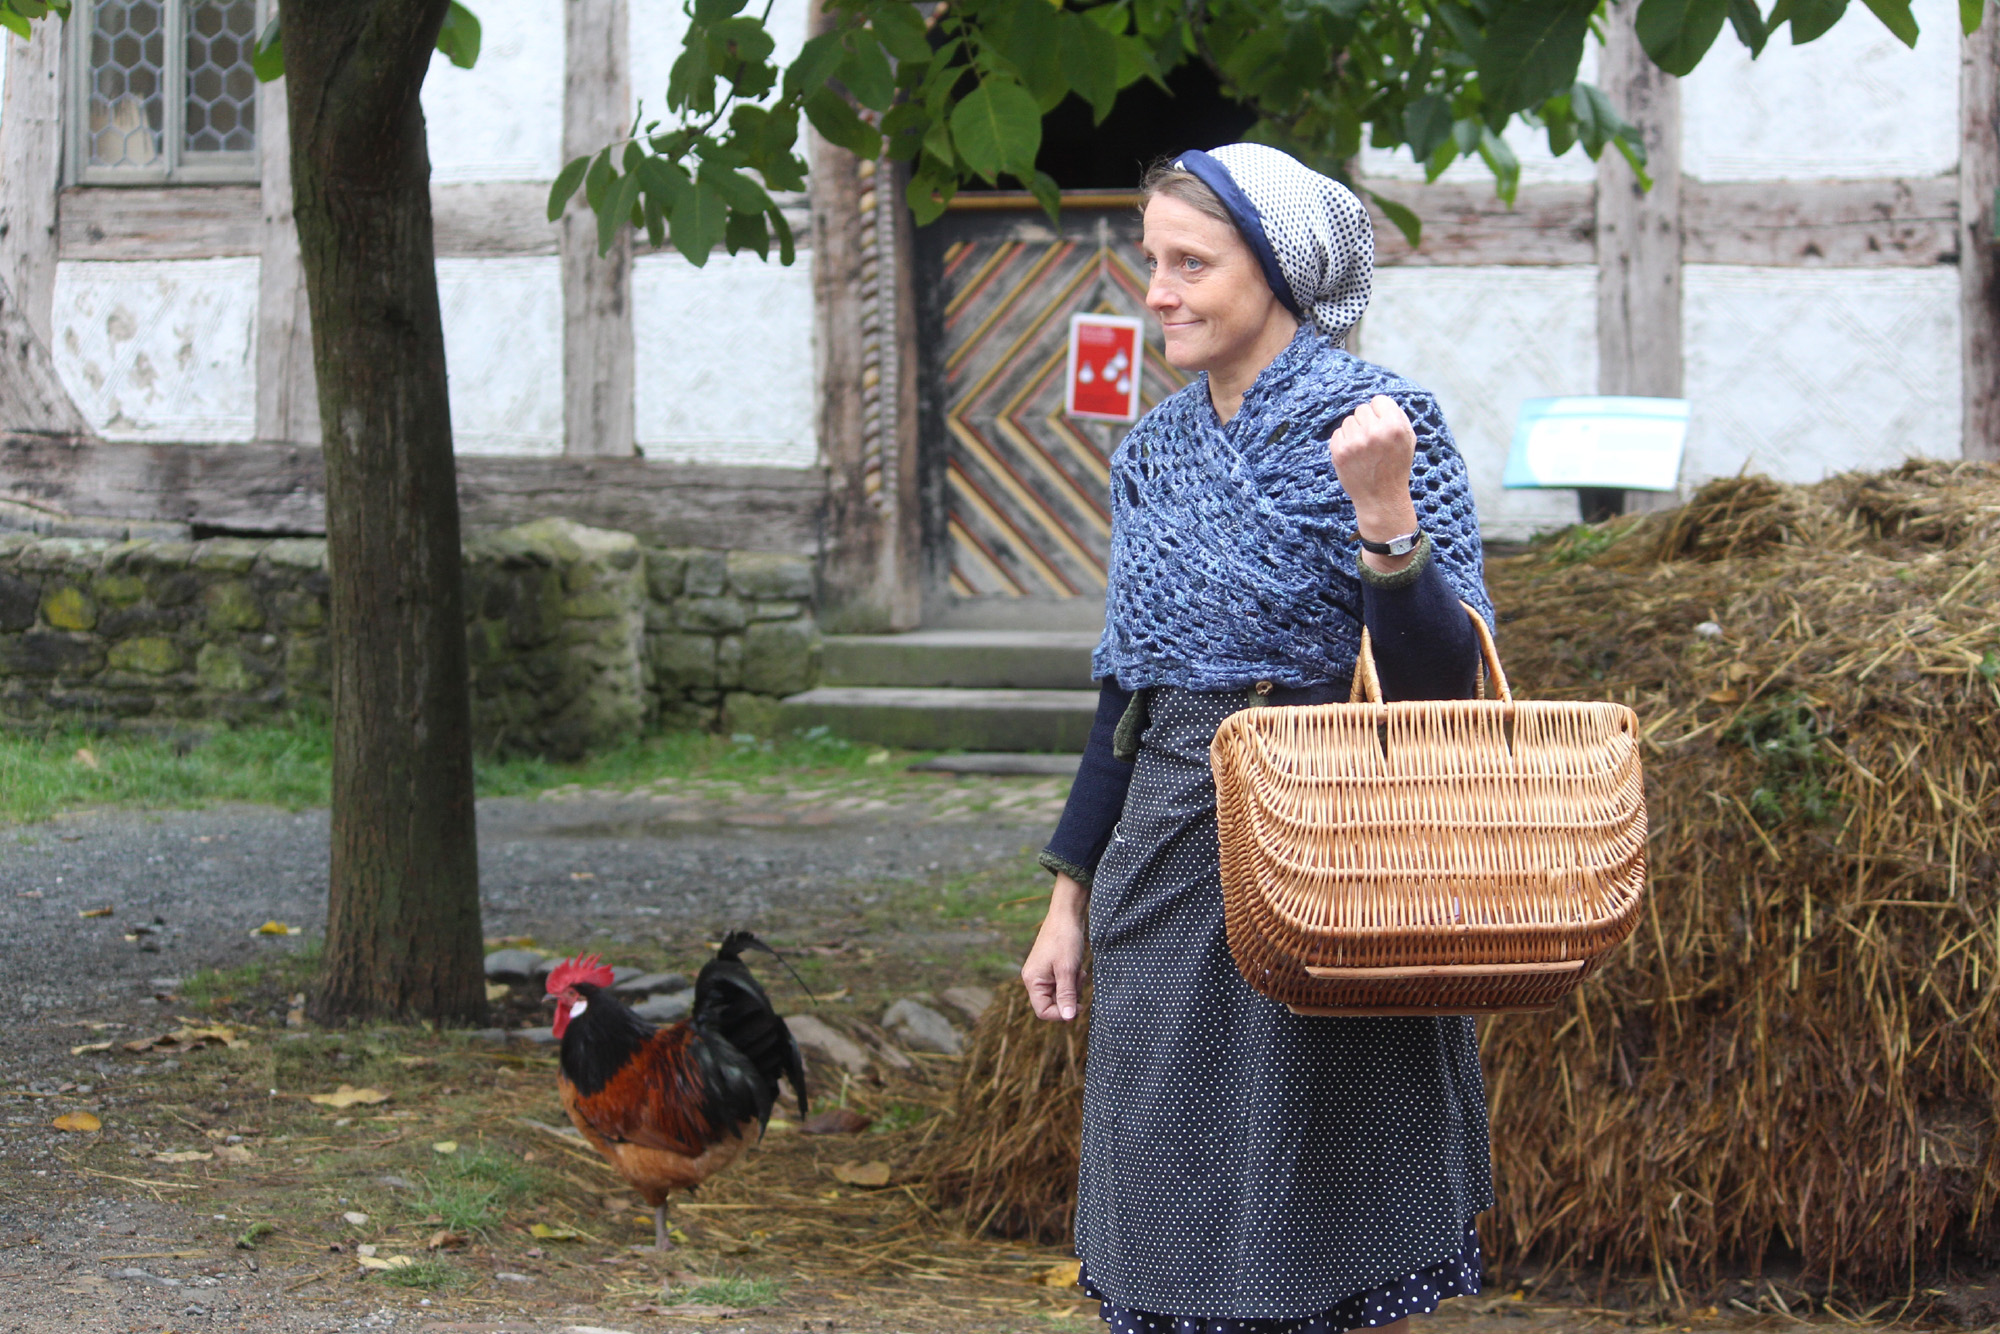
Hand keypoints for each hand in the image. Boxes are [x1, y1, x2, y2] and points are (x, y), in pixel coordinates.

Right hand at [1021, 873, 1087, 1021]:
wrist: (1066, 915)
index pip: (1043, 1011)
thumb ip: (1067, 995)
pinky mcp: (1050, 968)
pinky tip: (1077, 968)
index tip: (1079, 1005)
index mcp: (1033, 980)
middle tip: (1079, 979)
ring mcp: (1041, 973)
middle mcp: (1033, 979)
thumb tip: (1069, 1018)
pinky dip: (1071, 980)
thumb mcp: (1068, 970)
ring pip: (1058, 994)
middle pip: (1052, 1004)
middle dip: (1069, 997)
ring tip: (1078, 971)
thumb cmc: (1065, 939)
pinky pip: (1061, 984)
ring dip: (1072, 988)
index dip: (1062, 1013)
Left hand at [1328, 395, 1419, 552]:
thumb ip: (1397, 416)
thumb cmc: (1396, 465)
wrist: (1381, 497)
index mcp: (1394, 426)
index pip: (1379, 400)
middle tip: (1374, 442)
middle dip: (1367, 422)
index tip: (1383, 427)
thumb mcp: (1408, 439)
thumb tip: (1378, 400)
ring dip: (1355, 432)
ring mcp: (1355, 442)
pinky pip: (1338, 433)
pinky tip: (1354, 456)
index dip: (1381, 413)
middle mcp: (1374, 432)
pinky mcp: (1339, 452)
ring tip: (1364, 451)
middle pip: (1362, 409)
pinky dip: (1344, 442)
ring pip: (1348, 421)